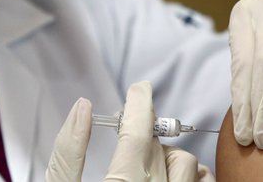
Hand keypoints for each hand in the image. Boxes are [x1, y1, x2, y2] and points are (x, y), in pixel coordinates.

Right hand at [45, 82, 214, 181]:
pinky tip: (171, 179)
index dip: (140, 102)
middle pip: (161, 145)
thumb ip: (68, 151)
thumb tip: (82, 108)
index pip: (139, 128)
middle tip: (130, 144)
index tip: (139, 90)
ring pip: (187, 163)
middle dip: (145, 137)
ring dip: (170, 160)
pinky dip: (193, 176)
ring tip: (148, 170)